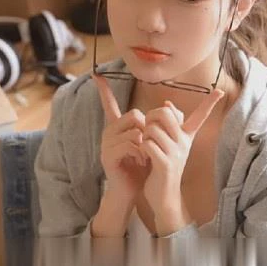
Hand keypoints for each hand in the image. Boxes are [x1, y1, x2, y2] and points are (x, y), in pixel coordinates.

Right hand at [93, 73, 150, 202]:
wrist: (132, 190)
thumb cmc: (141, 166)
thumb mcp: (151, 142)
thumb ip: (158, 124)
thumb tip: (170, 104)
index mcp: (118, 127)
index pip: (109, 104)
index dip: (104, 91)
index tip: (96, 74)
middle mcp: (110, 132)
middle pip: (134, 114)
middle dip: (147, 128)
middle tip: (148, 145)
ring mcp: (107, 143)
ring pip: (134, 129)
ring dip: (145, 143)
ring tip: (144, 156)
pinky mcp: (109, 155)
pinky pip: (130, 143)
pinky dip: (140, 152)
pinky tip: (140, 161)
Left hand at [141, 89, 224, 234]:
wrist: (164, 196)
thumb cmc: (163, 166)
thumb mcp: (169, 144)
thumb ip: (169, 123)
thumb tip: (167, 103)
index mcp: (187, 136)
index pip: (201, 116)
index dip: (210, 102)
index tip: (221, 90)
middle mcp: (185, 142)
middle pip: (163, 113)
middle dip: (150, 117)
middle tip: (147, 129)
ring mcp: (176, 153)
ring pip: (152, 128)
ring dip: (143, 135)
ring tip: (145, 146)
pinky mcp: (166, 164)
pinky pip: (147, 144)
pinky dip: (140, 147)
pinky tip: (143, 156)